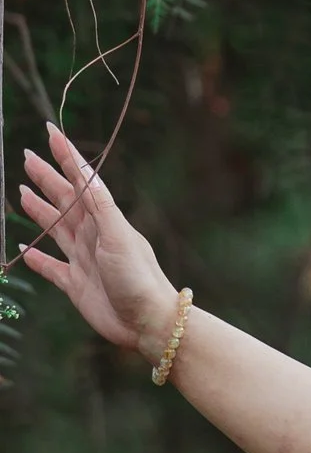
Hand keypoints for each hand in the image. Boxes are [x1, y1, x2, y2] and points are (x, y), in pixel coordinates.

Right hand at [16, 128, 182, 357]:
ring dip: (39, 210)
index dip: (65, 156)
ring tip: (21, 193)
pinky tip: (25, 248)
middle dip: (46, 178)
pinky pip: (50, 266)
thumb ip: (99, 205)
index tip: (51, 132)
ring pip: (55, 228)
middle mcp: (92, 235)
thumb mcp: (119, 235)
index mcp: (104, 219)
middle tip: (26, 157)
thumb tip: (84, 172)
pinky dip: (37, 257)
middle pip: (63, 199)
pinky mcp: (74, 284)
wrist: (147, 321)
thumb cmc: (138, 277)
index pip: (81, 180)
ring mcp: (82, 259)